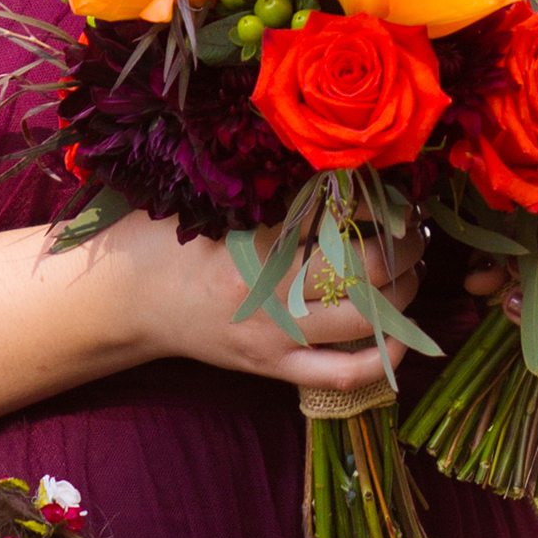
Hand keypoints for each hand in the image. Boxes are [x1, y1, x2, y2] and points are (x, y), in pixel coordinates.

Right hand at [95, 206, 427, 402]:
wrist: (125, 300)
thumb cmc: (164, 238)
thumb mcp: (208, 200)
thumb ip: (265, 187)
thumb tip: (335, 163)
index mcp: (253, 242)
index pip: (337, 217)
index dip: (374, 202)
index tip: (388, 189)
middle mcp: (269, 294)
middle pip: (366, 272)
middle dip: (404, 250)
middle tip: (412, 233)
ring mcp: (274, 337)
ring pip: (367, 322)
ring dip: (404, 295)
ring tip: (410, 273)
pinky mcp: (272, 368)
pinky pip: (342, 374)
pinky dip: (383, 360)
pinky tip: (401, 336)